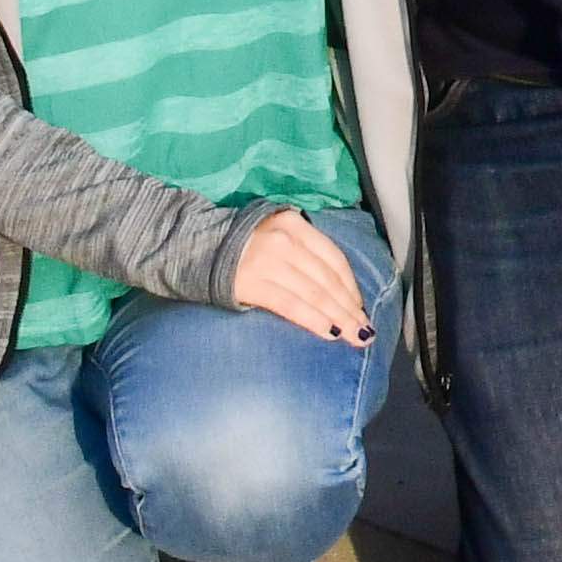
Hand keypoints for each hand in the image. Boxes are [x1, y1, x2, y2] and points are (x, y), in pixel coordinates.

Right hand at [222, 211, 372, 345]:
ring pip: (314, 294)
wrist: (197, 247)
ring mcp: (268, 261)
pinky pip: (290, 305)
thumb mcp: (279, 235)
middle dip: (349, 309)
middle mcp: (284, 240)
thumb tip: (339, 292)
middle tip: (364, 331)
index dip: (351, 287)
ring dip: (338, 318)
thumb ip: (305, 253)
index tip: (361, 308)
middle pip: (327, 280)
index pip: (333, 259)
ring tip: (353, 337)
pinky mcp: (252, 282)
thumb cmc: (245, 247)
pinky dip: (313, 320)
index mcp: (294, 225)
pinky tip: (328, 333)